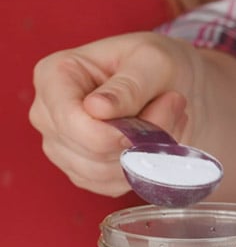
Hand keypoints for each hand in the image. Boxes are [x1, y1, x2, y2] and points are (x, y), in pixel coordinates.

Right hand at [29, 32, 194, 196]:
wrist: (175, 84)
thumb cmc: (158, 64)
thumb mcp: (153, 61)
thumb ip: (128, 87)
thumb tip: (96, 109)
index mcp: (54, 77)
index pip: (74, 124)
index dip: (119, 131)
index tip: (160, 109)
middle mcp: (48, 115)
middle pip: (91, 152)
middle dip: (142, 137)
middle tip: (174, 103)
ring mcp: (63, 148)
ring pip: (103, 173)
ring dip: (147, 152)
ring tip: (169, 117)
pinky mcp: (84, 172)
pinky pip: (112, 185)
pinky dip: (143, 168)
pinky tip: (157, 140)